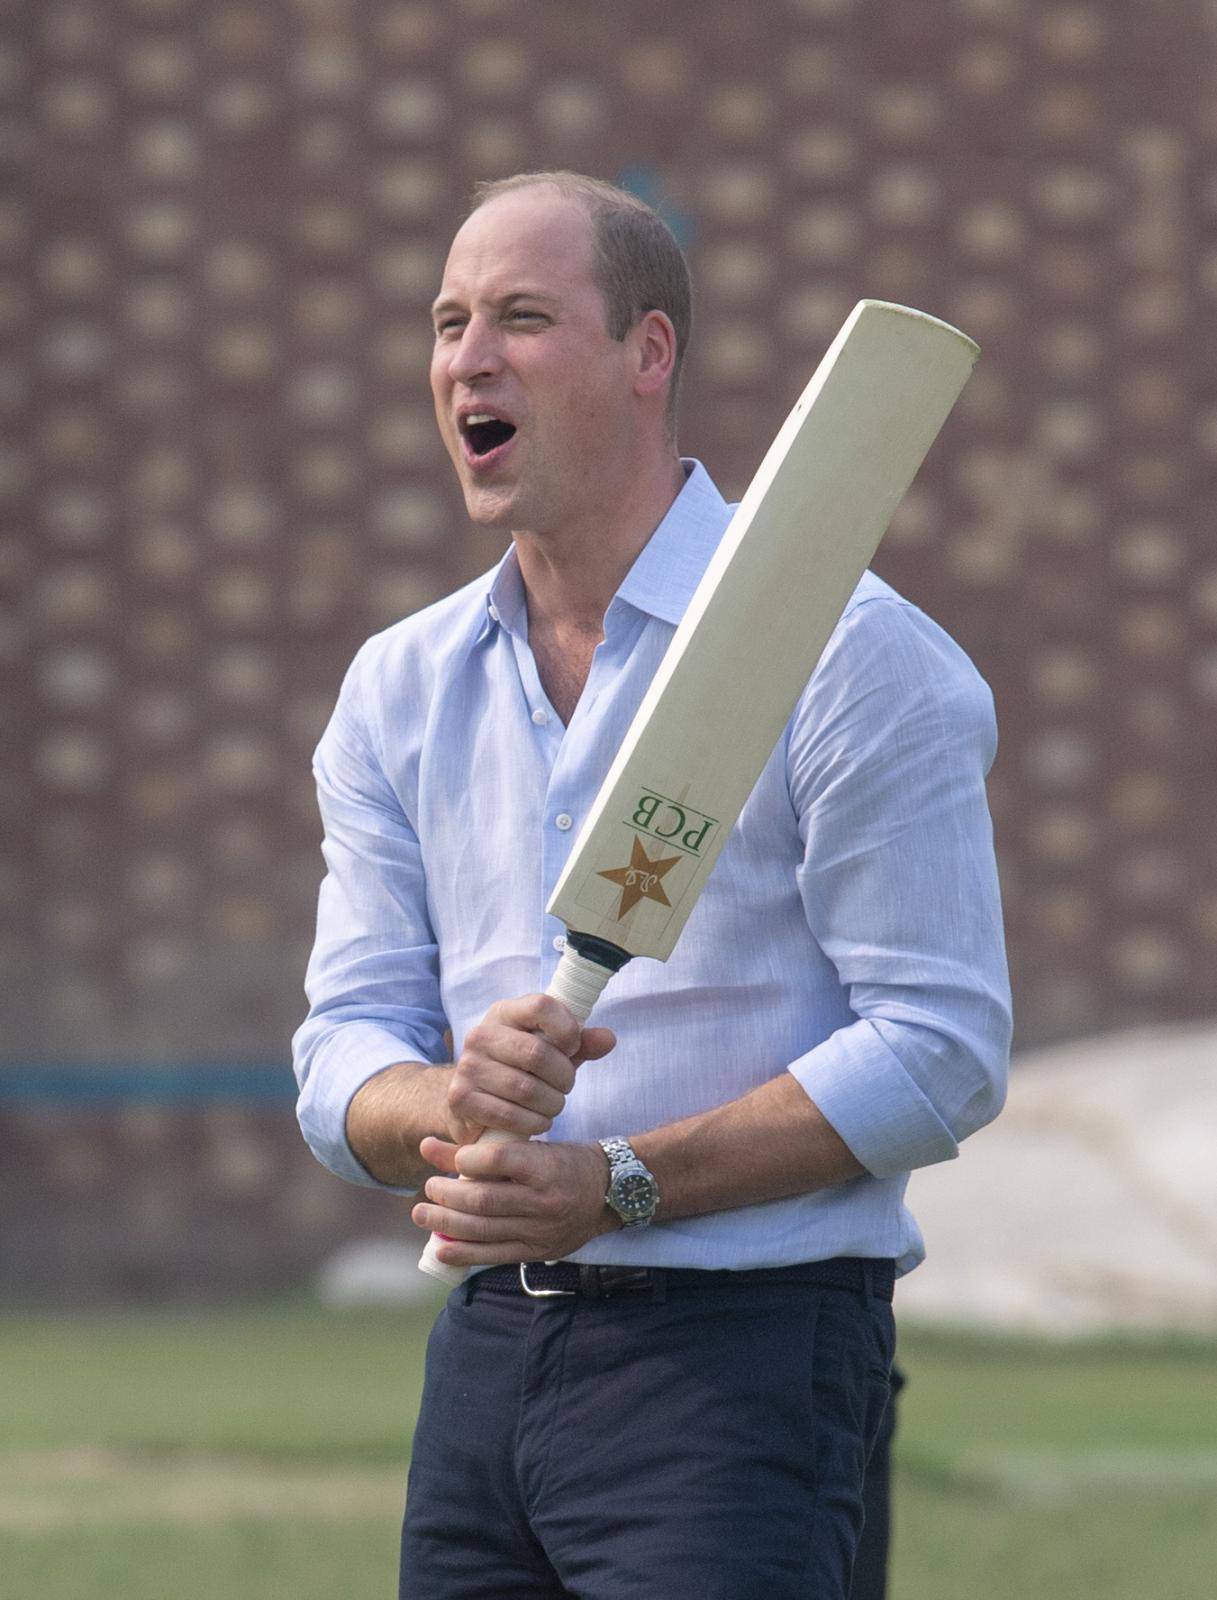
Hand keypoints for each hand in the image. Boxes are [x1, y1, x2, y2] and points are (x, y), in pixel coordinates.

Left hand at [412, 1136, 614, 1266]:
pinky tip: (439, 1248)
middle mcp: (544, 1201)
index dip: (467, 1158)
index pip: (499, 1160)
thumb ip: (482, 1149)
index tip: (453, 1158)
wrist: (609, 1193)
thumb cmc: (566, 1162)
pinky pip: (492, 1255)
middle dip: (446, 1194)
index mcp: (546, 1167)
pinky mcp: (536, 1251)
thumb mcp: (532, 1147)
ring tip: (422, 1213)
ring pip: (482, 1229)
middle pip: (483, 1200)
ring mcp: (540, 1231)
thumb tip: (429, 1147)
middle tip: (430, 1187)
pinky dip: (462, 1253)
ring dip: (444, 1222)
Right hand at [444, 993, 614, 1144]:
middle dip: (563, 1077)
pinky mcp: (460, 1098)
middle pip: (537, 1053)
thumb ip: (581, 1043)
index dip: (566, 1029)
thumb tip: (609, 1039)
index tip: (573, 1047)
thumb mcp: (553, 1051)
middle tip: (566, 1086)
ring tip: (553, 1105)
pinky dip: (533, 1123)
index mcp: (505, 1013)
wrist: (475, 1099)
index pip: (541, 1006)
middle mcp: (480, 1034)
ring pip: (526, 1089)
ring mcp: (467, 1066)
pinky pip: (509, 1115)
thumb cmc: (521, 1069)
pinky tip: (538, 1121)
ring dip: (551, 1104)